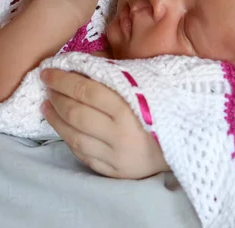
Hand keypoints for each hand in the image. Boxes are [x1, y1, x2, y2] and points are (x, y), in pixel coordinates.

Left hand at [41, 69, 168, 178]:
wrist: (188, 140)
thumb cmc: (166, 103)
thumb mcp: (145, 81)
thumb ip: (115, 74)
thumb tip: (82, 64)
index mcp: (128, 107)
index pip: (85, 91)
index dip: (63, 80)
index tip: (48, 71)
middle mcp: (119, 133)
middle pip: (76, 112)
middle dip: (56, 96)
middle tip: (46, 85)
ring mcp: (115, 155)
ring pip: (74, 136)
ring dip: (56, 119)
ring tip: (46, 105)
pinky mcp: (114, 171)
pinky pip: (83, 155)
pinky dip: (68, 139)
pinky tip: (61, 127)